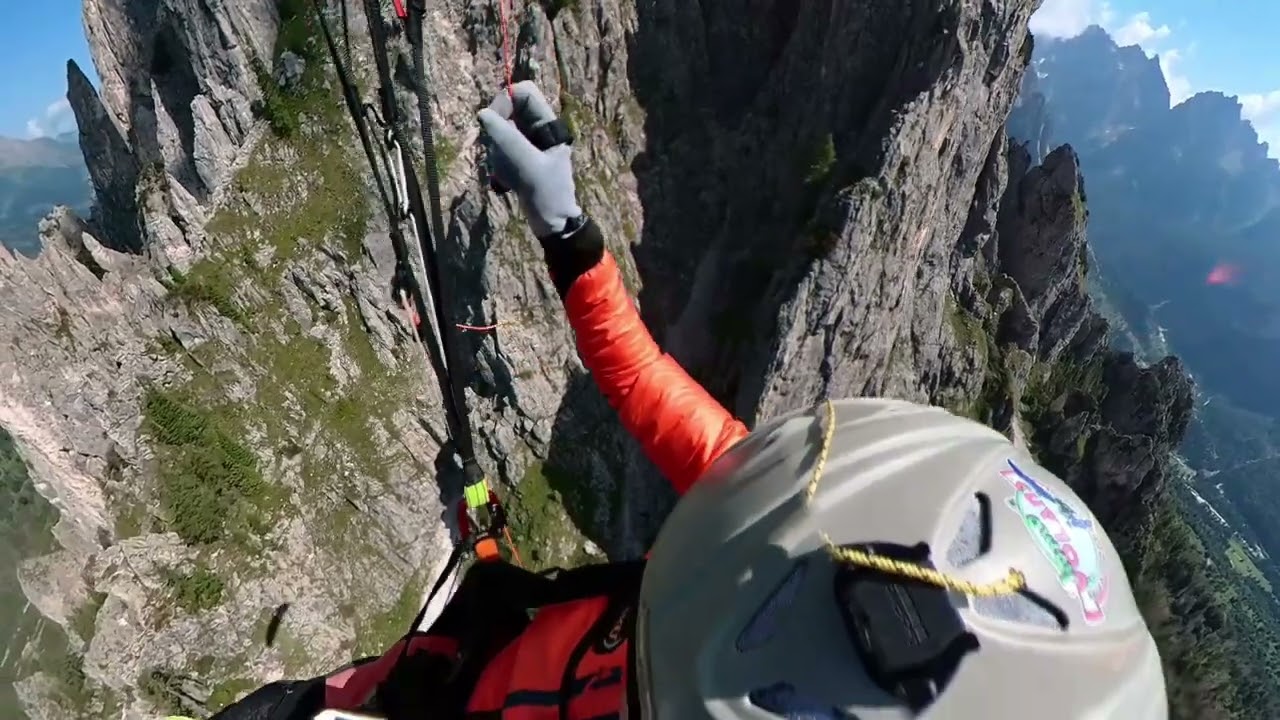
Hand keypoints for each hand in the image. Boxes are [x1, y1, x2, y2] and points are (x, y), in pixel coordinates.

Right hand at [477, 81, 582, 237]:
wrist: (553, 225)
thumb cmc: (548, 195)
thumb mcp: (528, 165)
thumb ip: (507, 138)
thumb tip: (483, 114)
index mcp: (549, 125)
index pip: (523, 93)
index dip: (505, 101)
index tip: (494, 122)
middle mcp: (538, 130)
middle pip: (507, 112)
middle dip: (497, 134)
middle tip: (499, 156)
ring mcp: (527, 145)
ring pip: (500, 133)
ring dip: (497, 154)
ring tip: (506, 175)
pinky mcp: (519, 159)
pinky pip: (499, 152)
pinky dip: (498, 166)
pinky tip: (505, 183)